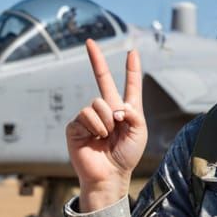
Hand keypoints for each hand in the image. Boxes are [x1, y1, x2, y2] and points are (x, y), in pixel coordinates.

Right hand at [65, 39, 147, 210]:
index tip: (132, 52)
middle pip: (102, 80)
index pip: (129, 85)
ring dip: (107, 120)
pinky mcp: (76, 125)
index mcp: (125, 111)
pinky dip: (95, 126)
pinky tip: (96, 138)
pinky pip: (86, 115)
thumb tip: (117, 105)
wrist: (109, 175)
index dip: (131, 69)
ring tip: (107, 136)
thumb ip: (134, 113)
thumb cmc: (126, 156)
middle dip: (96, 60)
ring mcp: (90, 116)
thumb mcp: (140, 133)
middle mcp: (107, 110)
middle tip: (90, 41)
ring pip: (98, 103)